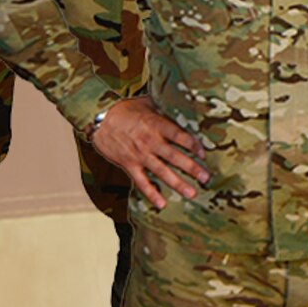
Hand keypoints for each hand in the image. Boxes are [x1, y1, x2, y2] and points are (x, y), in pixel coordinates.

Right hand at [91, 97, 208, 209]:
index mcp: (157, 124)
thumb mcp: (148, 103)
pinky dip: (151, 193)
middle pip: (175, 157)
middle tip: (206, 178)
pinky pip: (141, 182)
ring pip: (162, 171)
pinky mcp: (129, 164)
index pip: (180, 136)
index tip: (205, 153)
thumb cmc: (126, 109)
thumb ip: (165, 108)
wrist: (100, 119)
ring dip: (177, 183)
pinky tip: (161, 204)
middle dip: (192, 168)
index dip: (194, 145)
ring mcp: (139, 155)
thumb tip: (185, 105)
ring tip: (191, 193)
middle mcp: (150, 141)